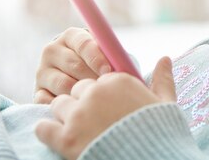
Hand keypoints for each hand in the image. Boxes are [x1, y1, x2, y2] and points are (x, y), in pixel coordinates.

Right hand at [34, 27, 112, 103]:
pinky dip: (65, 106)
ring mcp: (42, 71)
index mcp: (71, 36)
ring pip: (63, 84)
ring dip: (81, 93)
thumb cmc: (101, 64)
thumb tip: (121, 65)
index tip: (108, 70)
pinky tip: (79, 109)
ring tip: (97, 100)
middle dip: (92, 78)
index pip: (83, 44)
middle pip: (74, 65)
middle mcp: (52, 50)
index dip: (96, 57)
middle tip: (106, 89)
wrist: (83, 76)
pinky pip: (49, 101)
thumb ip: (112, 55)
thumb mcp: (106, 54)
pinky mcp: (37, 91)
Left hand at [35, 56, 176, 159]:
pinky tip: (57, 137)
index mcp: (117, 81)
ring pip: (58, 105)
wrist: (150, 159)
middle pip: (75, 90)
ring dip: (64, 116)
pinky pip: (43, 127)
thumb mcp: (165, 103)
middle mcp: (95, 93)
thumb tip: (165, 58)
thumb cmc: (160, 131)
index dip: (100, 93)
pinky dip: (47, 132)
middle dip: (81, 103)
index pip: (96, 79)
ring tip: (76, 129)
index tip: (106, 107)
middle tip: (91, 120)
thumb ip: (162, 79)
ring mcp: (78, 115)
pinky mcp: (65, 138)